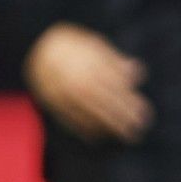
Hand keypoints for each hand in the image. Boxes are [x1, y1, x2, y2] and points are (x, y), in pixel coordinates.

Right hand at [23, 23, 151, 142]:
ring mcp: (63, 93)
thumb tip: (137, 76)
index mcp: (90, 64)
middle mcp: (77, 80)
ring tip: (126, 136)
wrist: (35, 47)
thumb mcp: (96, 45)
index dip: (130, 102)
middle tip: (140, 127)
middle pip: (104, 102)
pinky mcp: (52, 102)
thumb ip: (117, 61)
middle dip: (123, 117)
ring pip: (89, 114)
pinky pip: (71, 119)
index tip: (144, 111)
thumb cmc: (74, 46)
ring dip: (110, 127)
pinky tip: (102, 136)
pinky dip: (87, 129)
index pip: (115, 87)